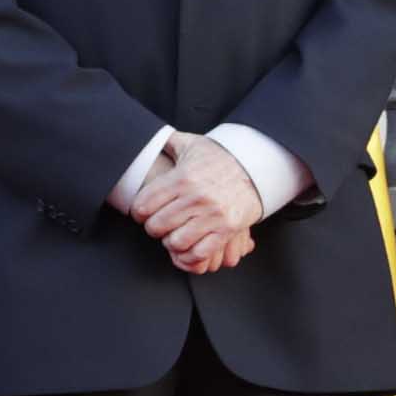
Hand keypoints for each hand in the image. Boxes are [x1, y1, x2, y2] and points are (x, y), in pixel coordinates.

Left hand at [135, 132, 263, 275]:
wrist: (257, 166)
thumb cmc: (220, 157)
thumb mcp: (192, 144)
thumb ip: (167, 142)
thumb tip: (148, 140)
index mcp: (182, 178)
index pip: (144, 205)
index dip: (138, 213)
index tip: (142, 214)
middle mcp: (195, 197)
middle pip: (157, 226)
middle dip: (153, 229)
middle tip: (157, 226)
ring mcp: (212, 215)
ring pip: (176, 242)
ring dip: (170, 243)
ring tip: (172, 236)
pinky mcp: (227, 229)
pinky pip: (201, 252)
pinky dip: (190, 256)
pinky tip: (188, 248)